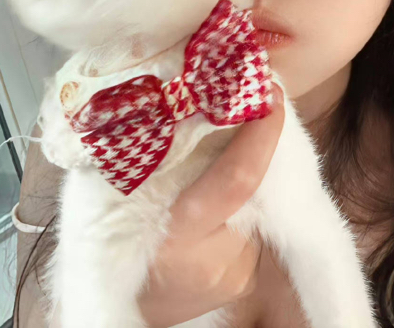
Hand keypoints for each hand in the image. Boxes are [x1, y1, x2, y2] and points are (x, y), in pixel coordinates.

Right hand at [137, 84, 284, 326]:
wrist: (128, 310)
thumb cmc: (114, 249)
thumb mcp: (122, 203)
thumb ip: (157, 165)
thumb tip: (196, 112)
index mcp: (179, 236)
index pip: (237, 178)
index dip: (260, 135)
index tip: (270, 95)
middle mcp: (217, 257)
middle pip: (255, 187)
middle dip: (260, 145)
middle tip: (253, 108)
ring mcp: (237, 271)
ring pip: (254, 206)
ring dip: (246, 180)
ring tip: (220, 168)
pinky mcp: (245, 278)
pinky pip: (251, 227)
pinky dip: (242, 207)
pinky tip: (220, 206)